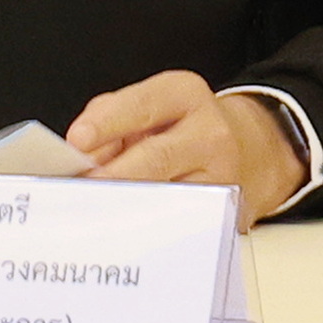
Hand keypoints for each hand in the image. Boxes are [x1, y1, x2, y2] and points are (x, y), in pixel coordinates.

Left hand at [65, 70, 304, 229]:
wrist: (245, 149)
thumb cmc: (181, 127)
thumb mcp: (150, 108)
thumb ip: (110, 122)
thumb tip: (78, 157)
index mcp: (183, 94)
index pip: (141, 106)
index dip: (106, 123)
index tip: (76, 140)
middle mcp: (208, 131)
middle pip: (154, 157)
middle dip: (110, 177)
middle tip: (78, 189)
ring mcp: (220, 174)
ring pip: (164, 197)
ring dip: (123, 206)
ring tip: (92, 212)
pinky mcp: (221, 211)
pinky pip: (175, 221)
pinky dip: (144, 225)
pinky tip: (122, 228)